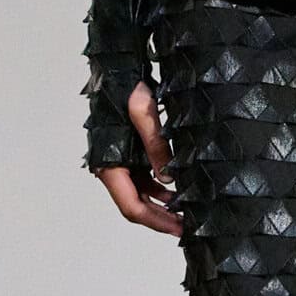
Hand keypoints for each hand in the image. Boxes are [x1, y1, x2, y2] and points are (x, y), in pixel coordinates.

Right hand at [94, 80, 181, 235]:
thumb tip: (169, 177)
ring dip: (161, 207)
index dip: (156, 221)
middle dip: (161, 219)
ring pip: (140, 195)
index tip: (178, 228)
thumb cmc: (125, 86)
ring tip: (187, 213)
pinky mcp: (127, 156)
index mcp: (109, 164)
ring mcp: (119, 163)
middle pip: (136, 205)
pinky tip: (178, 193)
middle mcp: (111, 168)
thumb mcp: (144, 113)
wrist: (117, 67)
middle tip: (187, 227)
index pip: (132, 205)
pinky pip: (143, 181)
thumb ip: (156, 146)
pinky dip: (160, 190)